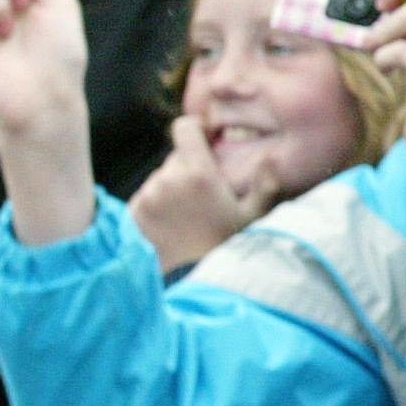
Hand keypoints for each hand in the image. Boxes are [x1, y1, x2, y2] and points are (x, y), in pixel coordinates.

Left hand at [129, 116, 279, 270]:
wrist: (192, 277)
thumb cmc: (224, 244)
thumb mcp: (253, 218)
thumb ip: (265, 186)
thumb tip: (270, 157)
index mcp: (197, 174)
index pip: (183, 128)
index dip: (194, 129)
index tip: (204, 138)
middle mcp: (168, 179)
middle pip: (176, 156)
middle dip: (190, 167)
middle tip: (205, 194)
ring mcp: (148, 194)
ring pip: (162, 176)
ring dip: (173, 186)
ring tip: (191, 213)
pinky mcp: (134, 208)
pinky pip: (147, 193)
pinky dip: (158, 201)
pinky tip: (173, 221)